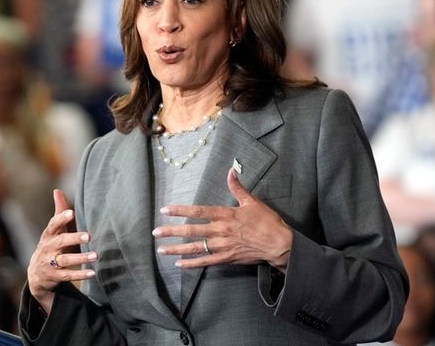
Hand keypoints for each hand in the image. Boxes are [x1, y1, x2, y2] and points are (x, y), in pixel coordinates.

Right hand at [28, 189, 96, 313]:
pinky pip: (68, 276)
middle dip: (74, 238)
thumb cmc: (50, 246)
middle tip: (89, 236)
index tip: (71, 213)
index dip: (61, 218)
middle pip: (60, 242)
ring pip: (65, 260)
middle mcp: (47, 248)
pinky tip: (93, 272)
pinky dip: (80, 275)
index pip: (53, 225)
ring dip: (80, 258)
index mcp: (48, 235)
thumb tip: (57, 190)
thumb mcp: (53, 230)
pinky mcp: (54, 276)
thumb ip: (58, 212)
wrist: (36, 274)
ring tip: (95, 255)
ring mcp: (50, 263)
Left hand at [153, 168, 291, 271]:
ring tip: (161, 249)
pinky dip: (192, 263)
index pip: (198, 212)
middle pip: (191, 231)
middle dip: (171, 231)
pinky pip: (205, 261)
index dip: (180, 211)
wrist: (279, 244)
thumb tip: (231, 170)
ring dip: (176, 249)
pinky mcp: (226, 258)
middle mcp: (220, 230)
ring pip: (195, 247)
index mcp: (225, 215)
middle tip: (155, 233)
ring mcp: (222, 246)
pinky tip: (179, 263)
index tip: (165, 210)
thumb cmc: (267, 222)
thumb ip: (237, 187)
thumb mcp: (252, 201)